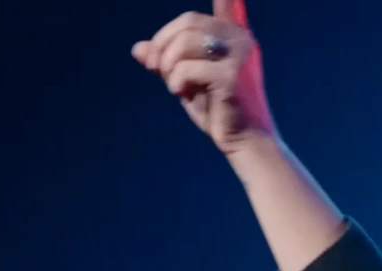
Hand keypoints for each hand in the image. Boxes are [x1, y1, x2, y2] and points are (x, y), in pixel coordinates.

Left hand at [131, 1, 275, 157]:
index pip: (193, 18)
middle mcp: (239, 38)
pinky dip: (176, 81)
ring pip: (186, 41)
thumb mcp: (188, 81)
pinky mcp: (230, 76)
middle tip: (154, 69)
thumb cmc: (218, 110)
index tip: (154, 55)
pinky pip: (187, 68)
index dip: (168, 31)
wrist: (244, 140)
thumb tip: (137, 49)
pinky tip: (181, 94)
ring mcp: (238, 55)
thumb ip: (168, 62)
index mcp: (232, 34)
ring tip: (173, 86)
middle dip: (163, 45)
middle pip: (188, 23)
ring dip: (169, 63)